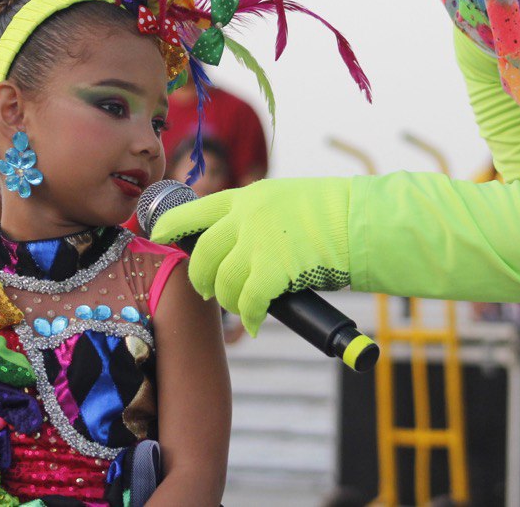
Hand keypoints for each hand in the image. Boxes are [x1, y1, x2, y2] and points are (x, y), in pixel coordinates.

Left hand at [149, 177, 351, 334]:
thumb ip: (257, 216)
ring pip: (223, 282)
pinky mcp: (274, 268)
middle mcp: (246, 216)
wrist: (362, 221)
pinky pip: (248, 301)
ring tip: (243, 306)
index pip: (196, 209)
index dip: (171, 225)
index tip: (157, 236)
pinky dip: (250, 316)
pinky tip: (255, 322)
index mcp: (248, 197)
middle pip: (203, 254)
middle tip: (208, 291)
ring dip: (230, 301)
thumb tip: (236, 242)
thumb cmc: (332, 214)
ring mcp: (258, 242)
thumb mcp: (285, 201)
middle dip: (202, 278)